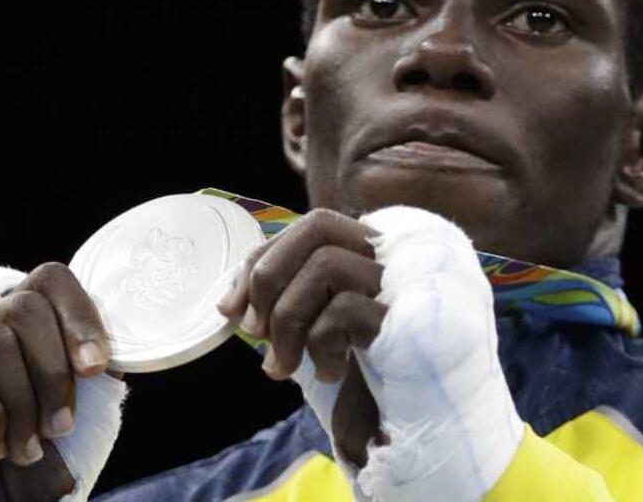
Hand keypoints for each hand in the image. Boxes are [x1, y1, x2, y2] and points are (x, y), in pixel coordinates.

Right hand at [0, 261, 111, 499]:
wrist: (3, 495)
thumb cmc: (47, 442)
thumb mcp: (90, 401)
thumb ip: (99, 362)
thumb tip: (120, 342)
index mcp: (28, 318)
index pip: (50, 278)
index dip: (78, 316)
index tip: (96, 368)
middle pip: (23, 307)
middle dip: (53, 373)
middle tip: (63, 425)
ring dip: (23, 403)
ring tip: (30, 445)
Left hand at [216, 209, 388, 465]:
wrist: (413, 415)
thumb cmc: (363, 374)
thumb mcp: (312, 335)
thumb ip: (279, 309)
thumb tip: (228, 305)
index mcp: (367, 255)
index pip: (309, 228)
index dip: (261, 260)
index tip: (231, 310)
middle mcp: (388, 258)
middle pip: (319, 225)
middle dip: (268, 275)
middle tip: (253, 331)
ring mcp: (399, 285)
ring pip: (325, 265)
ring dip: (286, 322)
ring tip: (282, 366)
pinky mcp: (404, 318)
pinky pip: (342, 312)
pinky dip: (319, 347)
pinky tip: (329, 373)